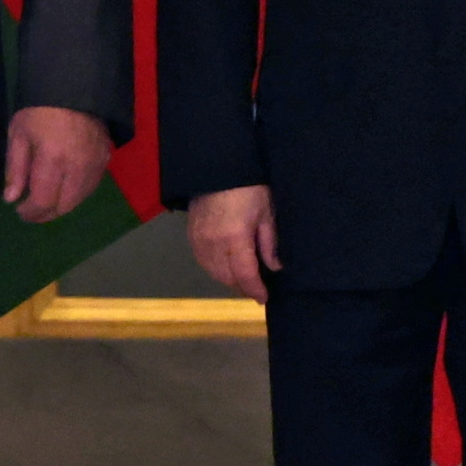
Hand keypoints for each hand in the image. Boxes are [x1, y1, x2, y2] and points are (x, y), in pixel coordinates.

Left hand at [2, 106, 114, 227]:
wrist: (75, 87)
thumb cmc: (40, 109)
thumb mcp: (19, 134)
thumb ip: (15, 168)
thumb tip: (11, 199)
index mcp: (53, 159)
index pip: (44, 201)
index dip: (31, 212)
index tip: (19, 211)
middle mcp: (77, 166)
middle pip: (64, 206)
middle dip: (45, 214)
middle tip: (32, 212)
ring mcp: (95, 164)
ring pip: (79, 200)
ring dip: (61, 206)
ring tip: (46, 203)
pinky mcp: (105, 159)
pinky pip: (91, 187)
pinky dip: (76, 195)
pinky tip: (64, 190)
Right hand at [186, 184, 277, 302]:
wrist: (219, 168)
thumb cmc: (249, 187)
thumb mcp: (267, 213)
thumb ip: (269, 243)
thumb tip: (274, 267)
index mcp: (235, 238)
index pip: (245, 275)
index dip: (255, 290)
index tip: (264, 298)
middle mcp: (214, 244)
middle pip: (227, 278)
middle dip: (243, 286)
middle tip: (256, 288)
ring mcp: (199, 240)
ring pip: (213, 272)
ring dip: (229, 279)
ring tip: (243, 279)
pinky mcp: (191, 235)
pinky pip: (203, 262)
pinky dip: (215, 269)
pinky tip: (226, 267)